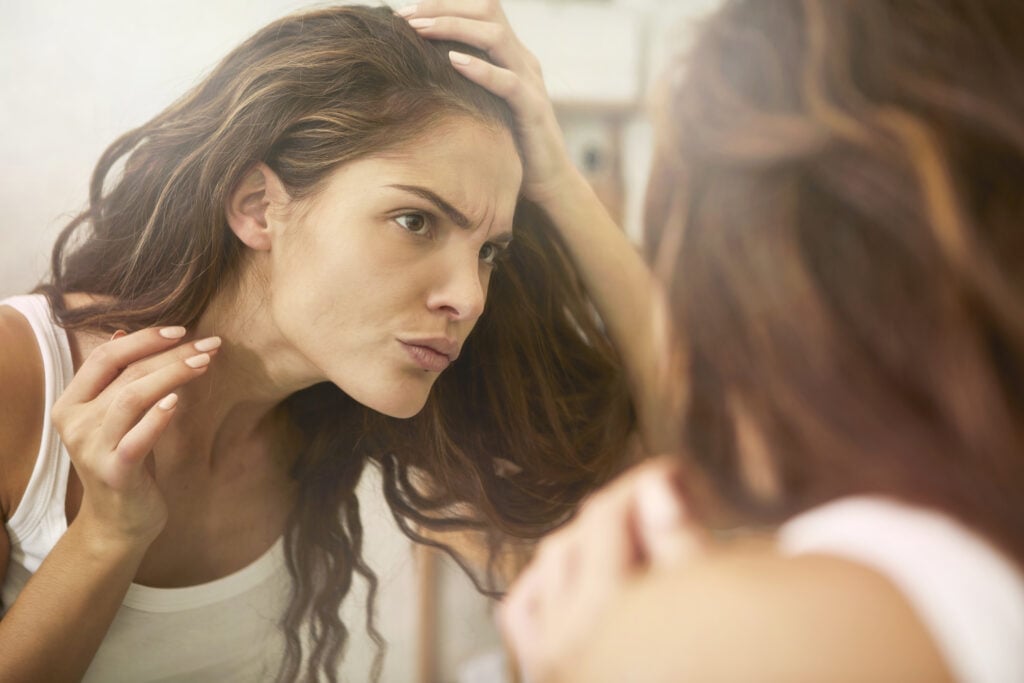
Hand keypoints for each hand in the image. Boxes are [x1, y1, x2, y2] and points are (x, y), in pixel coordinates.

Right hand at [51, 327, 219, 552]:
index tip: (182, 329)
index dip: (143, 338)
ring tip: (205, 363)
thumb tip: (124, 334)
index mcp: (70, 403)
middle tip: (211, 344)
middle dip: (171, 353)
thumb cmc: (124, 462)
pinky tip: (178, 401)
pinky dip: (157, 417)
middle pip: (126, 373)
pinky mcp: (115, 472)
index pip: (104, 357)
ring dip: (173, 374)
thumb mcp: (115, 418)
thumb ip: (115, 380)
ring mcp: (92, 448)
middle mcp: (75, 423)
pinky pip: (137, 438)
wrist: (118, 523)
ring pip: (132, 397)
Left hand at [401, 0, 578, 203]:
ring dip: (454, 28)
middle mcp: (522, 60)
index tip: (404, 13)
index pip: (480, 9)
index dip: (443, 4)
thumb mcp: (480, 104)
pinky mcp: (533, 110)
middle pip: (487, 11)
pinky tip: (452, 61)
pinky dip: (481, 69)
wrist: (547, 180)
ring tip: (419, 30)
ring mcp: (530, 82)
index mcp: (510, 55)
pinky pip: (509, 82)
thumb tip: (414, 73)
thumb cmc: (506, 145)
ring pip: (495, 37)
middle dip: (442, 8)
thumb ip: (460, 83)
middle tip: (404, 16)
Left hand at [497, 458, 706, 682]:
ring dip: (582, 545)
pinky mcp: (545, 673)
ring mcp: (549, 664)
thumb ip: (680, 545)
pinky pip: (522, 614)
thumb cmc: (723, 661)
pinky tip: (579, 578)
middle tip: (662, 503)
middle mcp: (566, 644)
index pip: (608, 522)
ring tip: (630, 540)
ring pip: (546, 569)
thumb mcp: (711, 602)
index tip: (674, 473)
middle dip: (617, 513)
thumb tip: (655, 483)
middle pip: (575, 539)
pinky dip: (545, 587)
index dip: (643, 485)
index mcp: (608, 622)